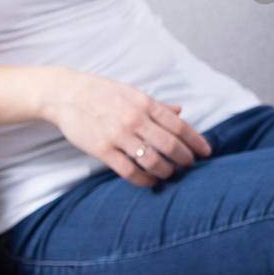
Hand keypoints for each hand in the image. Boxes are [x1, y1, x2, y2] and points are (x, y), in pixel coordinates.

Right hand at [44, 69, 210, 187]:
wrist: (66, 94)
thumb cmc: (102, 93)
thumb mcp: (133, 92)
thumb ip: (157, 106)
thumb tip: (181, 111)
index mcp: (146, 104)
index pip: (179, 126)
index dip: (196, 141)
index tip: (206, 152)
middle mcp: (135, 119)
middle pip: (170, 145)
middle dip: (185, 159)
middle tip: (189, 166)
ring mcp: (119, 135)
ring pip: (152, 160)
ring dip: (166, 171)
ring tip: (170, 174)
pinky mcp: (103, 150)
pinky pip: (129, 171)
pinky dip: (144, 180)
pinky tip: (151, 182)